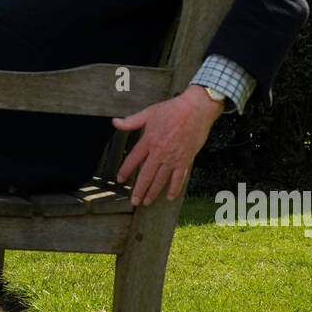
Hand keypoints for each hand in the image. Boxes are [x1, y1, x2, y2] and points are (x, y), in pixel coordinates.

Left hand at [113, 86, 221, 205]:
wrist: (196, 109)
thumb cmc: (172, 109)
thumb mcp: (148, 113)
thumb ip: (131, 121)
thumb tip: (115, 122)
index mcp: (149, 140)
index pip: (133, 160)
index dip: (125, 171)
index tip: (120, 179)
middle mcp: (159, 152)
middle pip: (146, 175)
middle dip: (139, 190)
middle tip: (134, 201)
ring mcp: (173, 158)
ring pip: (160, 180)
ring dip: (153, 192)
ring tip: (146, 202)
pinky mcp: (185, 160)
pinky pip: (178, 178)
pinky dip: (174, 189)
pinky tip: (169, 197)